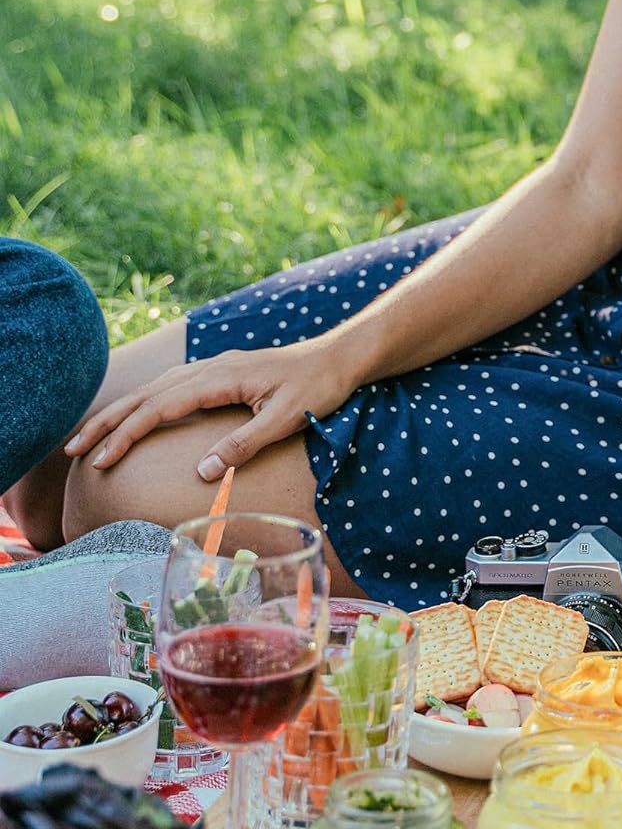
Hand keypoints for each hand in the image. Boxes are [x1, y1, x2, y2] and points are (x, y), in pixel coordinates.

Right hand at [66, 342, 357, 478]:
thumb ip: (244, 443)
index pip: (160, 408)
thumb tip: (201, 470)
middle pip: (146, 395)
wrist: (341, 357)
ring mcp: (215, 367)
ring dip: (123, 412)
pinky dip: (146, 401)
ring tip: (94, 436)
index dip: (128, 434)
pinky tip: (137, 413)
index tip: (102, 460)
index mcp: (221, 377)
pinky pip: (172, 386)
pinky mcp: (222, 372)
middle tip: (74, 450)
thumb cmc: (319, 388)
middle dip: (108, 422)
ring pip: (155, 388)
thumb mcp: (286, 419)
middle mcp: (210, 367)